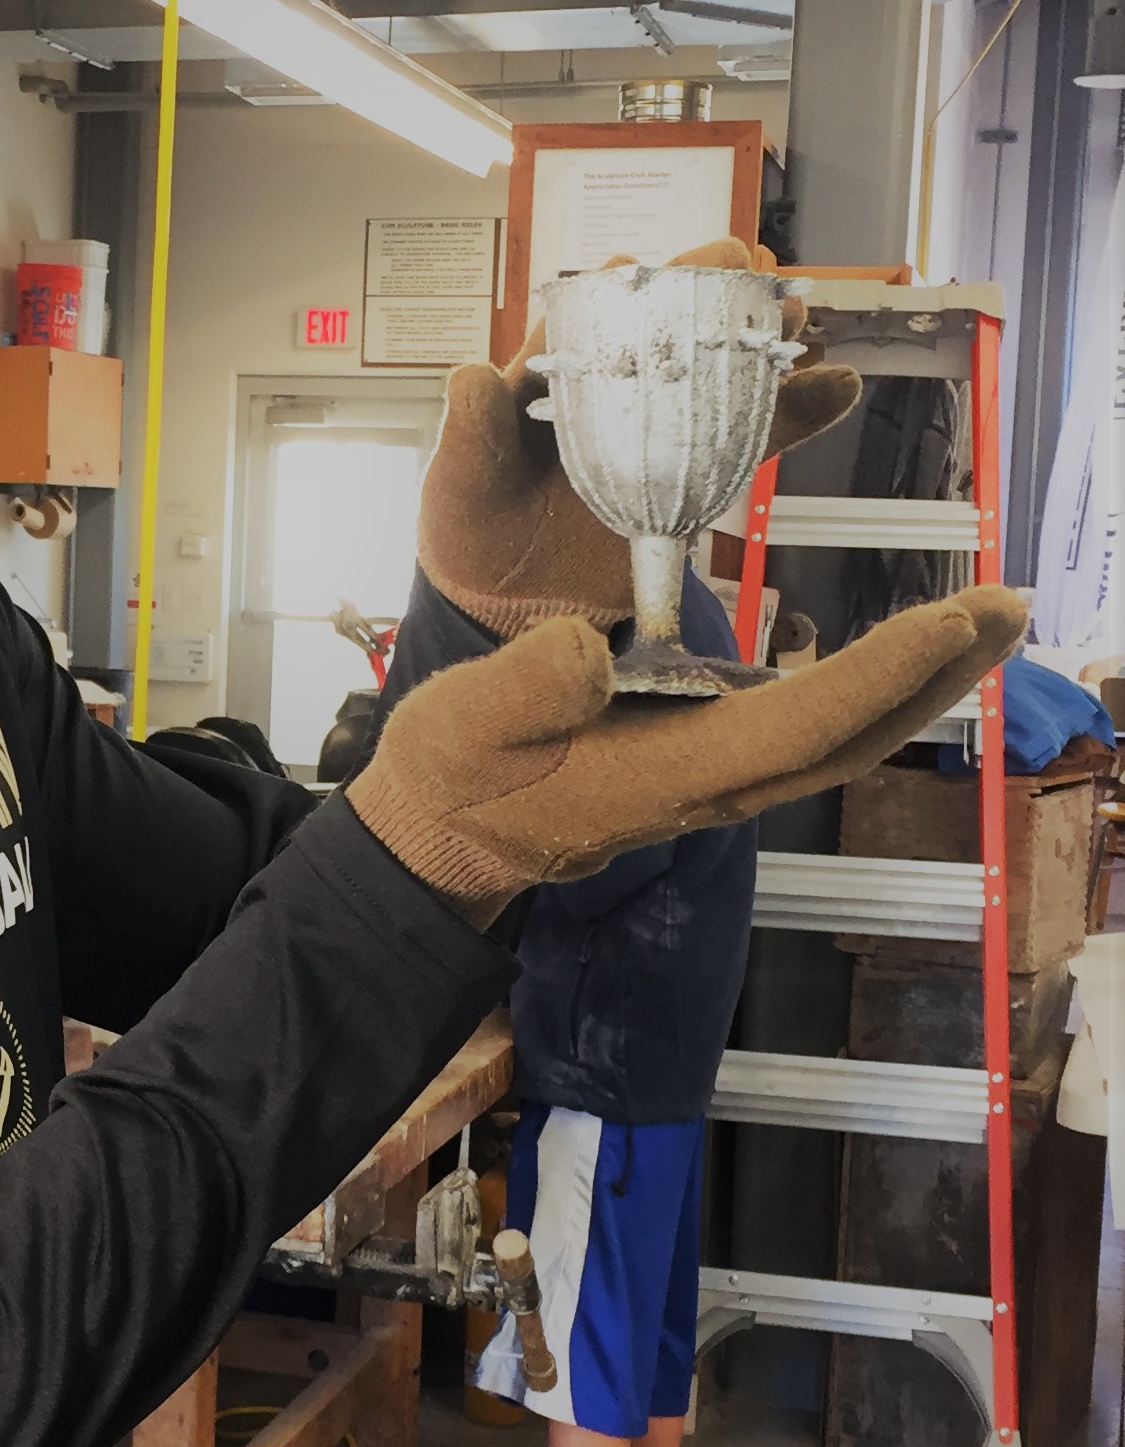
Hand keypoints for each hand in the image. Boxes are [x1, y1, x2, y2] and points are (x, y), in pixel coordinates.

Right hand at [349, 586, 1025, 918]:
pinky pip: (804, 727)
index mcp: (665, 773)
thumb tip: (589, 647)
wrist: (438, 842)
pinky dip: (864, 688)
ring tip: (979, 618)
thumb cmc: (449, 780)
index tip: (955, 618)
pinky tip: (889, 654)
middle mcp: (709, 782)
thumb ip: (525, 687)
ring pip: (836, 735)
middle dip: (935, 677)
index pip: (800, 724)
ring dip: (915, 681)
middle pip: (849, 736)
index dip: (882, 674)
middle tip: (1009, 604)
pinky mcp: (698, 761)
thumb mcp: (463, 722)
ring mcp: (709, 776)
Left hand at [419, 239, 861, 634]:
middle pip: (673, 323)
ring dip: (762, 341)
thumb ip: (470, 431)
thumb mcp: (459, 480)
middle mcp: (613, 390)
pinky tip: (836, 388)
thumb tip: (472, 377)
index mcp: (551, 375)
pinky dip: (799, 413)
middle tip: (746, 281)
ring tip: (796, 325)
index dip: (621, 283)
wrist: (508, 610)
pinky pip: (755, 439)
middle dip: (711, 294)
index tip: (642, 270)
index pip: (590, 310)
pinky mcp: (693, 476)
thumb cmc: (473, 532)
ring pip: (722, 370)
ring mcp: (659, 430)